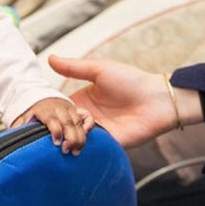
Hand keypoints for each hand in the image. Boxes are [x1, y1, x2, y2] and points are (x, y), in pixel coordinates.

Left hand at [12, 98, 93, 155]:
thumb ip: (19, 128)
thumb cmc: (29, 112)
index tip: (56, 144)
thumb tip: (14, 139)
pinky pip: (86, 116)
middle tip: (67, 151)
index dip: (55, 131)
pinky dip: (89, 125)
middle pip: (68, 122)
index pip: (51, 119)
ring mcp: (68, 108)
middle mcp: (57, 107)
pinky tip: (87, 137)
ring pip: (78, 122)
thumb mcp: (21, 118)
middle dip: (70, 138)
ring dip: (80, 137)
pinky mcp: (76, 110)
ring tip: (76, 151)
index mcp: (43, 108)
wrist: (35, 96)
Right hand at [48, 55, 175, 147]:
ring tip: (66, 136)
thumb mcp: (98, 69)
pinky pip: (93, 148)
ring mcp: (99, 131)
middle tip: (55, 127)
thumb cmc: (132, 81)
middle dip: (60, 127)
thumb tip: (49, 58)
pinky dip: (84, 146)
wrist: (159, 99)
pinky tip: (79, 142)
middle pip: (66, 125)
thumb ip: (73, 67)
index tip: (45, 111)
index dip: (53, 110)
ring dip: (70, 137)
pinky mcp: (110, 143)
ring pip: (77, 138)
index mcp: (83, 100)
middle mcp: (89, 117)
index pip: (61, 108)